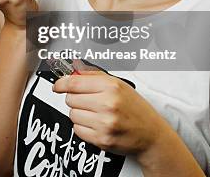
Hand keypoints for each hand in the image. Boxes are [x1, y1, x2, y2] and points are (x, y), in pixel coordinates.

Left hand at [52, 70, 167, 156]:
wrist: (151, 135)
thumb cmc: (136, 109)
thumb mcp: (119, 85)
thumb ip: (94, 75)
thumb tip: (73, 70)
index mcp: (111, 87)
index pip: (74, 82)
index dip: (61, 83)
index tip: (57, 85)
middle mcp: (107, 104)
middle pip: (70, 98)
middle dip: (75, 99)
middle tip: (88, 102)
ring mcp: (104, 123)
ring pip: (72, 114)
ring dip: (79, 114)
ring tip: (95, 114)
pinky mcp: (101, 139)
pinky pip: (77, 130)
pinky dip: (83, 127)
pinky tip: (96, 124)